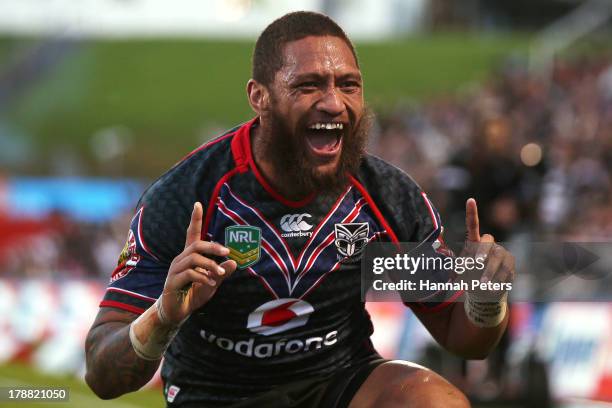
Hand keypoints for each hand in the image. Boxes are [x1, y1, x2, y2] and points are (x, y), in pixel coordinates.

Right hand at [160, 202, 236, 324]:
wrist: (176, 312)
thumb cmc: (193, 294)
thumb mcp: (212, 283)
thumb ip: (221, 273)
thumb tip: (235, 263)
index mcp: (190, 256)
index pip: (191, 233)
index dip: (195, 219)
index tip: (198, 204)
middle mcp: (181, 259)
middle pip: (196, 245)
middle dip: (212, 246)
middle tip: (227, 251)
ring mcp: (175, 270)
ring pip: (193, 258)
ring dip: (210, 264)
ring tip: (220, 273)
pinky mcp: (172, 282)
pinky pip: (189, 273)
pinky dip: (202, 276)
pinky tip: (210, 282)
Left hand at [461, 198, 514, 300]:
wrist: (484, 293)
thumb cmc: (470, 278)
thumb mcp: (460, 272)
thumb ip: (458, 267)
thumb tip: (455, 267)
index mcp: (474, 243)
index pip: (473, 225)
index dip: (472, 212)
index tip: (470, 200)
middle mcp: (488, 245)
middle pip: (487, 240)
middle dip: (482, 251)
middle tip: (476, 263)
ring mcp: (501, 253)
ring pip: (497, 256)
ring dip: (489, 271)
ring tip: (482, 283)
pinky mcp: (510, 264)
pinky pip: (506, 268)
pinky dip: (498, 279)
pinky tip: (492, 286)